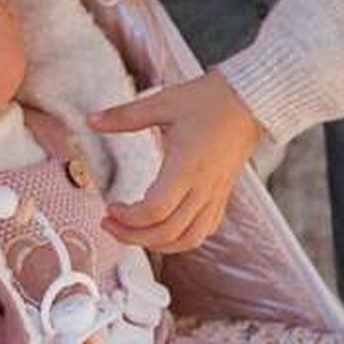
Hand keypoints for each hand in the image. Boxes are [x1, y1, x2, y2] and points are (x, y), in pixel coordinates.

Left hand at [88, 71, 263, 253]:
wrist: (251, 101)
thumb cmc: (210, 100)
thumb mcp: (163, 102)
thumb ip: (125, 115)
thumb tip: (93, 120)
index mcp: (187, 166)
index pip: (155, 210)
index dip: (129, 218)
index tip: (111, 207)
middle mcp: (203, 187)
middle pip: (167, 232)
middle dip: (133, 236)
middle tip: (110, 224)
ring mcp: (215, 194)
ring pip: (188, 239)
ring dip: (157, 244)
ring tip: (133, 233)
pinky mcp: (222, 195)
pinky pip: (203, 230)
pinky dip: (181, 238)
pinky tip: (164, 228)